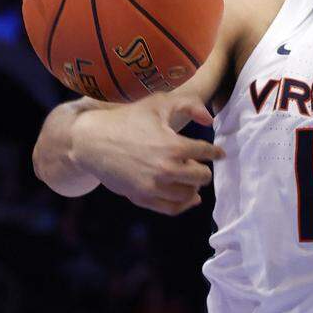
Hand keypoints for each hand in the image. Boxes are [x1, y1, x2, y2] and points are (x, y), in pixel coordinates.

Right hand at [70, 93, 222, 214]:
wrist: (93, 141)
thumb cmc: (128, 119)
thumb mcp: (158, 104)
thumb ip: (189, 105)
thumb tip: (210, 120)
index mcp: (174, 145)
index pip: (206, 153)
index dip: (215, 152)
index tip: (219, 153)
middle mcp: (166, 169)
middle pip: (202, 177)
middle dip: (203, 169)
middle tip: (199, 164)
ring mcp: (154, 187)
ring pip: (188, 194)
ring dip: (194, 186)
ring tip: (191, 177)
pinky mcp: (142, 198)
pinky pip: (172, 208)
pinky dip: (185, 204)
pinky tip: (190, 197)